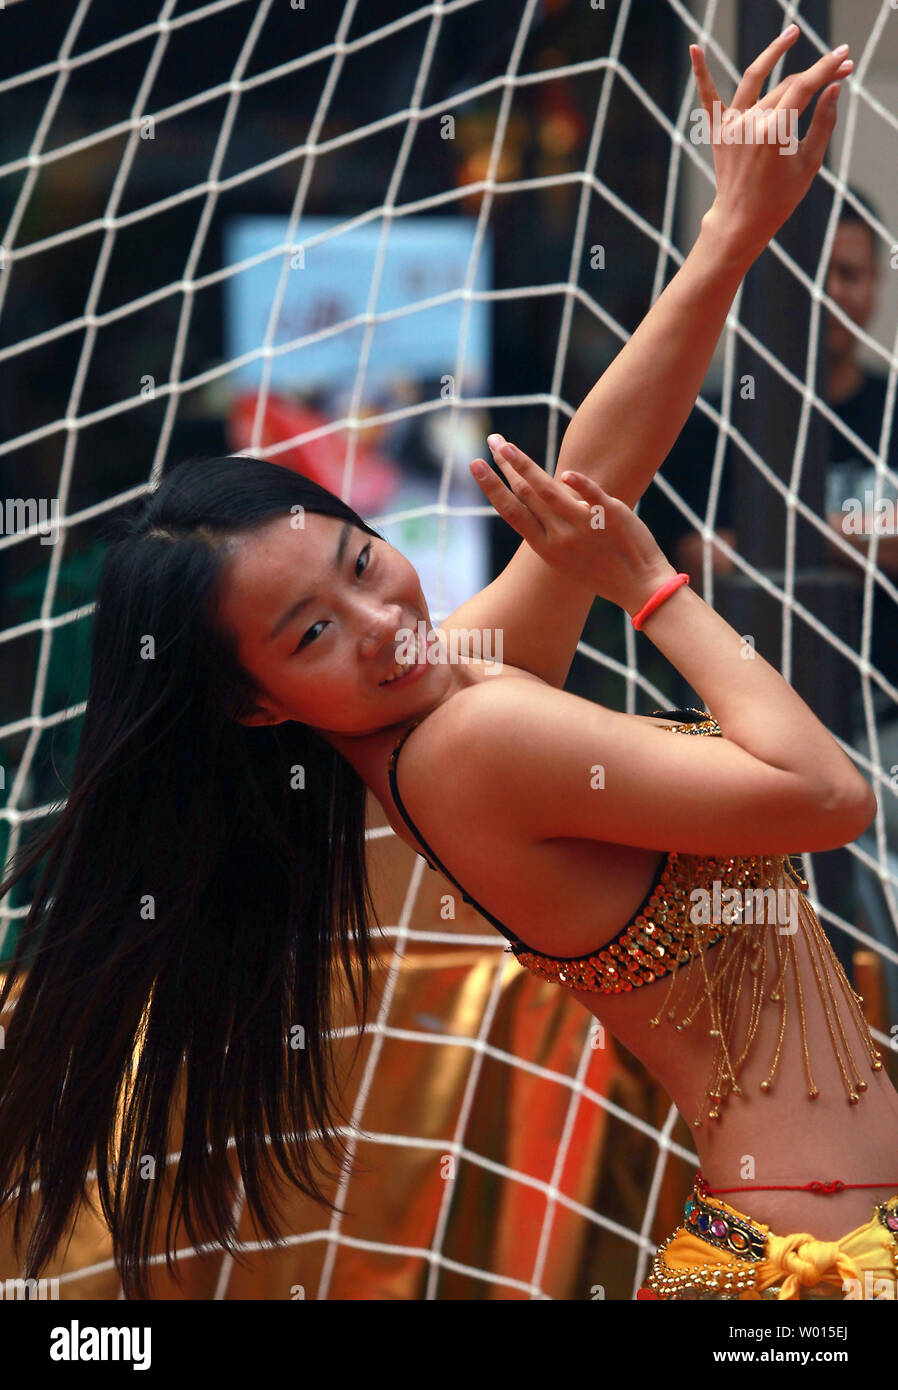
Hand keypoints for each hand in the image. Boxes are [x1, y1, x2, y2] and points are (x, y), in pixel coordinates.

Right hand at [471, 437, 676, 614]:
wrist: (641, 586)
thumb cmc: (603, 571)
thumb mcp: (567, 558)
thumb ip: (551, 529)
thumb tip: (538, 496)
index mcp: (546, 547)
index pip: (511, 511)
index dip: (492, 487)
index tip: (476, 465)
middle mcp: (560, 536)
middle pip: (526, 494)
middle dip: (505, 465)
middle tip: (492, 440)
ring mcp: (584, 526)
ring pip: (549, 492)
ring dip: (526, 465)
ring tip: (510, 445)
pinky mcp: (610, 515)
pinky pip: (591, 496)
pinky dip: (579, 484)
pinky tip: (566, 473)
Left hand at [692, 26, 851, 259]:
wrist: (741, 221)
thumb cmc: (780, 196)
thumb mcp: (810, 162)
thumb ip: (823, 122)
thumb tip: (834, 89)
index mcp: (774, 133)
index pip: (804, 88)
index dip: (827, 70)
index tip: (845, 58)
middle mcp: (750, 124)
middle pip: (786, 87)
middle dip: (815, 74)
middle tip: (840, 66)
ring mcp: (730, 126)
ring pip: (756, 83)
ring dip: (773, 53)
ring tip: (792, 32)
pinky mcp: (716, 131)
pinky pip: (708, 97)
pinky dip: (701, 72)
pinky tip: (696, 47)